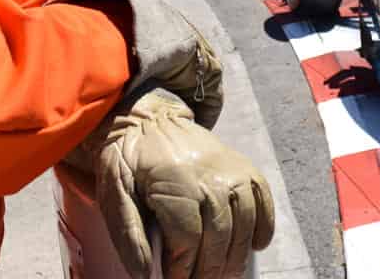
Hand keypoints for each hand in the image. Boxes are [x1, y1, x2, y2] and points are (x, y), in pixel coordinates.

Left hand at [79, 87, 273, 278]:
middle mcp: (208, 175)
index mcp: (174, 182)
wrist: (149, 117)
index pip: (188, 239)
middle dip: (211, 270)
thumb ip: (128, 233)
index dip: (183, 269)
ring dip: (237, 256)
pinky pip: (262, 197)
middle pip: (218, 235)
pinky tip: (256, 246)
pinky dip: (264, 224)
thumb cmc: (128, 159)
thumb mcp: (115, 192)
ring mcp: (230, 169)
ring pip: (243, 222)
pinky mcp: (241, 165)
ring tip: (227, 276)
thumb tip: (143, 274)